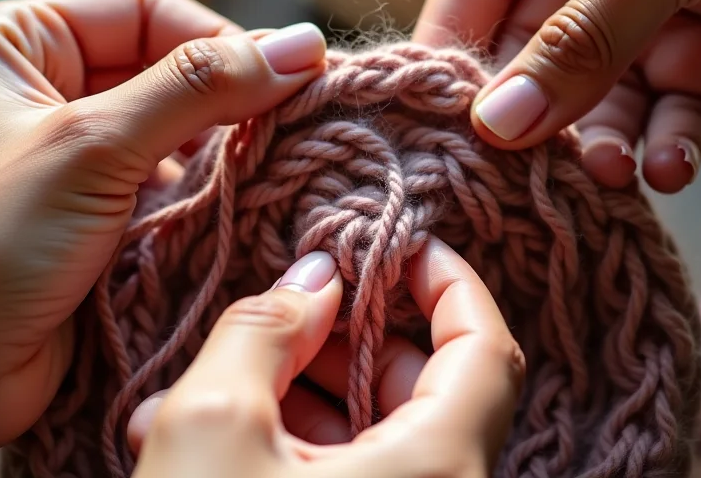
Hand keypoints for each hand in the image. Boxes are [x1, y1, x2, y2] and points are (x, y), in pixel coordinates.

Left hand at [0, 0, 327, 476]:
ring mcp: (66, 149)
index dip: (218, 38)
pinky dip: (203, 190)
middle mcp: (38, 84)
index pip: (146, 9)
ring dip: (220, 147)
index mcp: (14, 40)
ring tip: (270, 165)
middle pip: (164, 64)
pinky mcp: (91, 207)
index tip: (291, 76)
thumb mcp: (96, 147)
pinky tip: (238, 203)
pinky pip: (166, 178)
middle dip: (225, 96)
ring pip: (173, 125)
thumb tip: (302, 44)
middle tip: (293, 121)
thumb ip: (201, 88)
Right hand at [125, 237, 523, 477]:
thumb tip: (311, 280)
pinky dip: (304, 452)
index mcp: (433, 472)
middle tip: (294, 310)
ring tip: (228, 376)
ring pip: (386, 441)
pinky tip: (222, 437)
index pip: (488, 348)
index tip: (397, 245)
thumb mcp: (212, 429)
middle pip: (433, 391)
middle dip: (358, 339)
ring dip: (315, 395)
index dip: (449, 282)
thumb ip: (262, 332)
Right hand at [415, 0, 700, 192]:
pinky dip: (664, 148)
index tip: (431, 115)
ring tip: (608, 173)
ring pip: (598, 97)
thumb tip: (497, 120)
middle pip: (533, 50)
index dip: (451, 43)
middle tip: (526, 168)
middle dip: (533, 110)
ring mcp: (655, 13)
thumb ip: (585, 36)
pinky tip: (666, 168)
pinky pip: (668, 117)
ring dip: (598, 140)